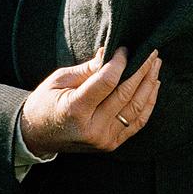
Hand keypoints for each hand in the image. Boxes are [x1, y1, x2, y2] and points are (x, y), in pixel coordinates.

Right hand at [19, 47, 161, 156]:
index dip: (120, 63)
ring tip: (155, 65)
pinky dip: (148, 103)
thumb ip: (87, 69)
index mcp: (75, 110)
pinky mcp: (111, 144)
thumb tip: (109, 53)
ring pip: (136, 109)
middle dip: (141, 70)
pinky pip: (137, 123)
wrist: (37, 135)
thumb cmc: (45, 103)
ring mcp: (103, 140)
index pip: (107, 82)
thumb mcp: (59, 80)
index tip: (126, 49)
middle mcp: (92, 129)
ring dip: (149, 84)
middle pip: (125, 95)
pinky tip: (153, 85)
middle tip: (151, 52)